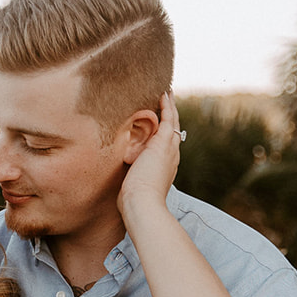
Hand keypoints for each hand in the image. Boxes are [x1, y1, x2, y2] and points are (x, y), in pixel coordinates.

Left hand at [117, 92, 181, 222]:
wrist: (142, 204)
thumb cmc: (135, 202)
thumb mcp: (134, 187)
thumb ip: (131, 180)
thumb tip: (123, 181)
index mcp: (165, 167)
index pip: (167, 145)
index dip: (164, 133)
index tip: (161, 125)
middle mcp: (171, 157)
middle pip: (173, 131)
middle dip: (171, 116)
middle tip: (168, 101)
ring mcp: (169, 149)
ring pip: (173, 122)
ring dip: (170, 107)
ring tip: (167, 92)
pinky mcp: (163, 144)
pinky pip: (168, 119)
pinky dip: (167, 106)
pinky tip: (164, 94)